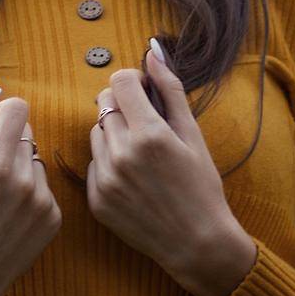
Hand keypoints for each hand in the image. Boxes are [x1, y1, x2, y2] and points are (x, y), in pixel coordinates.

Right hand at [0, 90, 61, 295]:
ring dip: (19, 167)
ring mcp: (43, 201)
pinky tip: (10, 215)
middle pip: (26, 133)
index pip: (17, 109)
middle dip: (6, 142)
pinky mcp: (54, 217)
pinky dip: (29, 192)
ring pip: (36, 159)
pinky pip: (44, 186)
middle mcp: (25, 180)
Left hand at [87, 39, 253, 293]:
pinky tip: (133, 179)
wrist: (197, 242)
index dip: (132, 81)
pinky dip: (108, 163)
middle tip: (146, 125)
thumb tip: (153, 53)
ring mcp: (105, 179)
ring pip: (96, 133)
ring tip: (141, 155)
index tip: (145, 92)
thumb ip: (171, 90)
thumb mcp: (192, 135)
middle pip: (104, 104)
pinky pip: (92, 164)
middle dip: (123, 106)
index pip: (118, 82)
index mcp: (149, 134)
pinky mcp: (95, 200)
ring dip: (113, 134)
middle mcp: (121, 154)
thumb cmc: (202, 186)